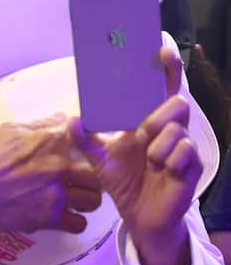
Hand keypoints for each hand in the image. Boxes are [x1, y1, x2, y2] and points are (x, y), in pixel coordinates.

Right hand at [0, 116, 101, 241]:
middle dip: (89, 178)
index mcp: (51, 142)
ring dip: (85, 199)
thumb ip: (41, 125)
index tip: (88, 150)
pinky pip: (79, 224)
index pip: (89, 138)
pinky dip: (74, 221)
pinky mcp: (50, 218)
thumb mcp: (10, 131)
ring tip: (74, 199)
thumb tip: (63, 119)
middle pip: (96, 174)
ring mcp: (57, 194)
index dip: (91, 145)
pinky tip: (65, 215)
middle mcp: (60, 167)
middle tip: (79, 181)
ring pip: (93, 200)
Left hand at [69, 48, 199, 264]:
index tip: (161, 47)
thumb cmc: (125, 181)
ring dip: (157, 143)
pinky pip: (184, 150)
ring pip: (177, 127)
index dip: (165, 67)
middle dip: (156, 115)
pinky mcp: (192, 167)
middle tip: (140, 133)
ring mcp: (183, 148)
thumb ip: (85, 137)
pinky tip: (160, 170)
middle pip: (176, 102)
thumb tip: (71, 118)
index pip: (161, 89)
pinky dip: (167, 159)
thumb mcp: (99, 158)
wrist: (139, 217)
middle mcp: (170, 131)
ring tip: (148, 160)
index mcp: (149, 123)